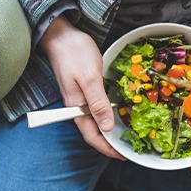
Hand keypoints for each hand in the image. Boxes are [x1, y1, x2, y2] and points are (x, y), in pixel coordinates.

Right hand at [40, 16, 124, 159]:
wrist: (60, 35)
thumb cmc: (74, 53)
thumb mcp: (89, 78)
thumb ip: (97, 103)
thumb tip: (107, 128)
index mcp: (76, 106)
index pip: (91, 136)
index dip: (107, 148)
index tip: (124, 156)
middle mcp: (76, 105)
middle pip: (93, 131)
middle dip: (109, 142)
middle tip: (129, 146)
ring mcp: (78, 96)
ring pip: (94, 119)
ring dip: (109, 128)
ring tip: (126, 132)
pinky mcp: (82, 87)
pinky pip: (95, 107)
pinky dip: (107, 113)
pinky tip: (117, 110)